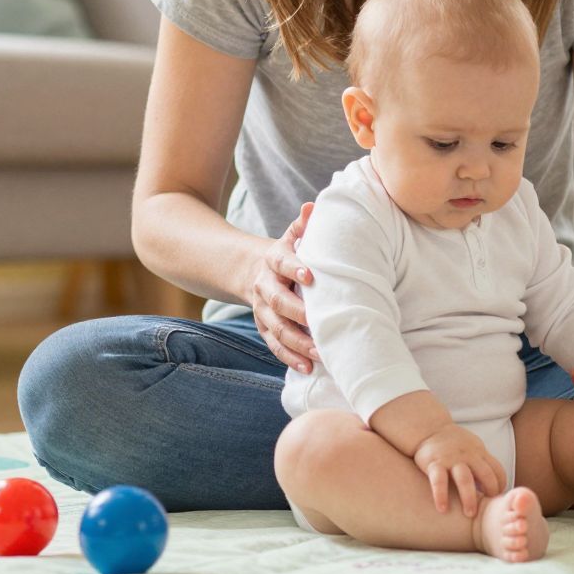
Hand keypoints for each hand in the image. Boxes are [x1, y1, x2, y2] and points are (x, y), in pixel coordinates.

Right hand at [250, 202, 318, 372]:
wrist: (252, 270)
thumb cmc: (287, 253)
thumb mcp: (291, 236)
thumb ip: (303, 225)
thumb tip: (312, 206)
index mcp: (274, 259)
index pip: (283, 263)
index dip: (295, 269)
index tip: (310, 276)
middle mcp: (265, 286)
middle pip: (278, 302)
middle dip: (298, 314)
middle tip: (321, 324)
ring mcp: (263, 310)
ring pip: (277, 329)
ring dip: (298, 343)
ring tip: (321, 352)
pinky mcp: (264, 327)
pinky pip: (274, 345)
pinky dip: (290, 358)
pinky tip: (308, 367)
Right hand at [413, 425, 505, 516]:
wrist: (428, 428)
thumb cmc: (454, 443)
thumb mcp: (473, 447)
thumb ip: (483, 463)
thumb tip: (496, 484)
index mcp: (480, 453)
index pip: (498, 470)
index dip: (500, 487)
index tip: (496, 500)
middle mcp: (468, 455)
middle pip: (486, 475)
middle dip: (490, 493)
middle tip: (488, 510)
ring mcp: (452, 459)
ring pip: (465, 479)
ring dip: (469, 498)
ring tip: (469, 514)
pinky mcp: (434, 463)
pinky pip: (439, 481)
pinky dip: (441, 495)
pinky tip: (443, 509)